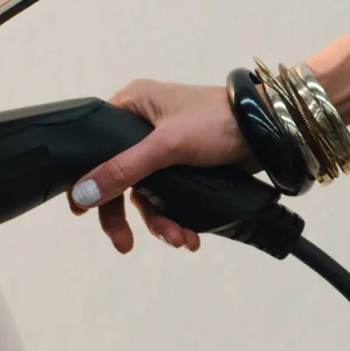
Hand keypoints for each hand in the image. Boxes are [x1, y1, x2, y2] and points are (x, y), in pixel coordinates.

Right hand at [67, 79, 251, 253]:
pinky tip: (190, 235)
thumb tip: (82, 194)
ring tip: (180, 240)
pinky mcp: (184, 165)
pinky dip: (177, 218)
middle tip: (124, 244)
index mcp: (131, 105)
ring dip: (161, 221)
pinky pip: (169, 197)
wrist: (268, 131)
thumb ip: (124, 169)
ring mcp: (164, 147)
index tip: (83, 212)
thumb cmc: (217, 122)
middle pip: (120, 177)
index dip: (90, 181)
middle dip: (126, 215)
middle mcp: (142, 125)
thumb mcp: (166, 145)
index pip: (96, 147)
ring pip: (147, 193)